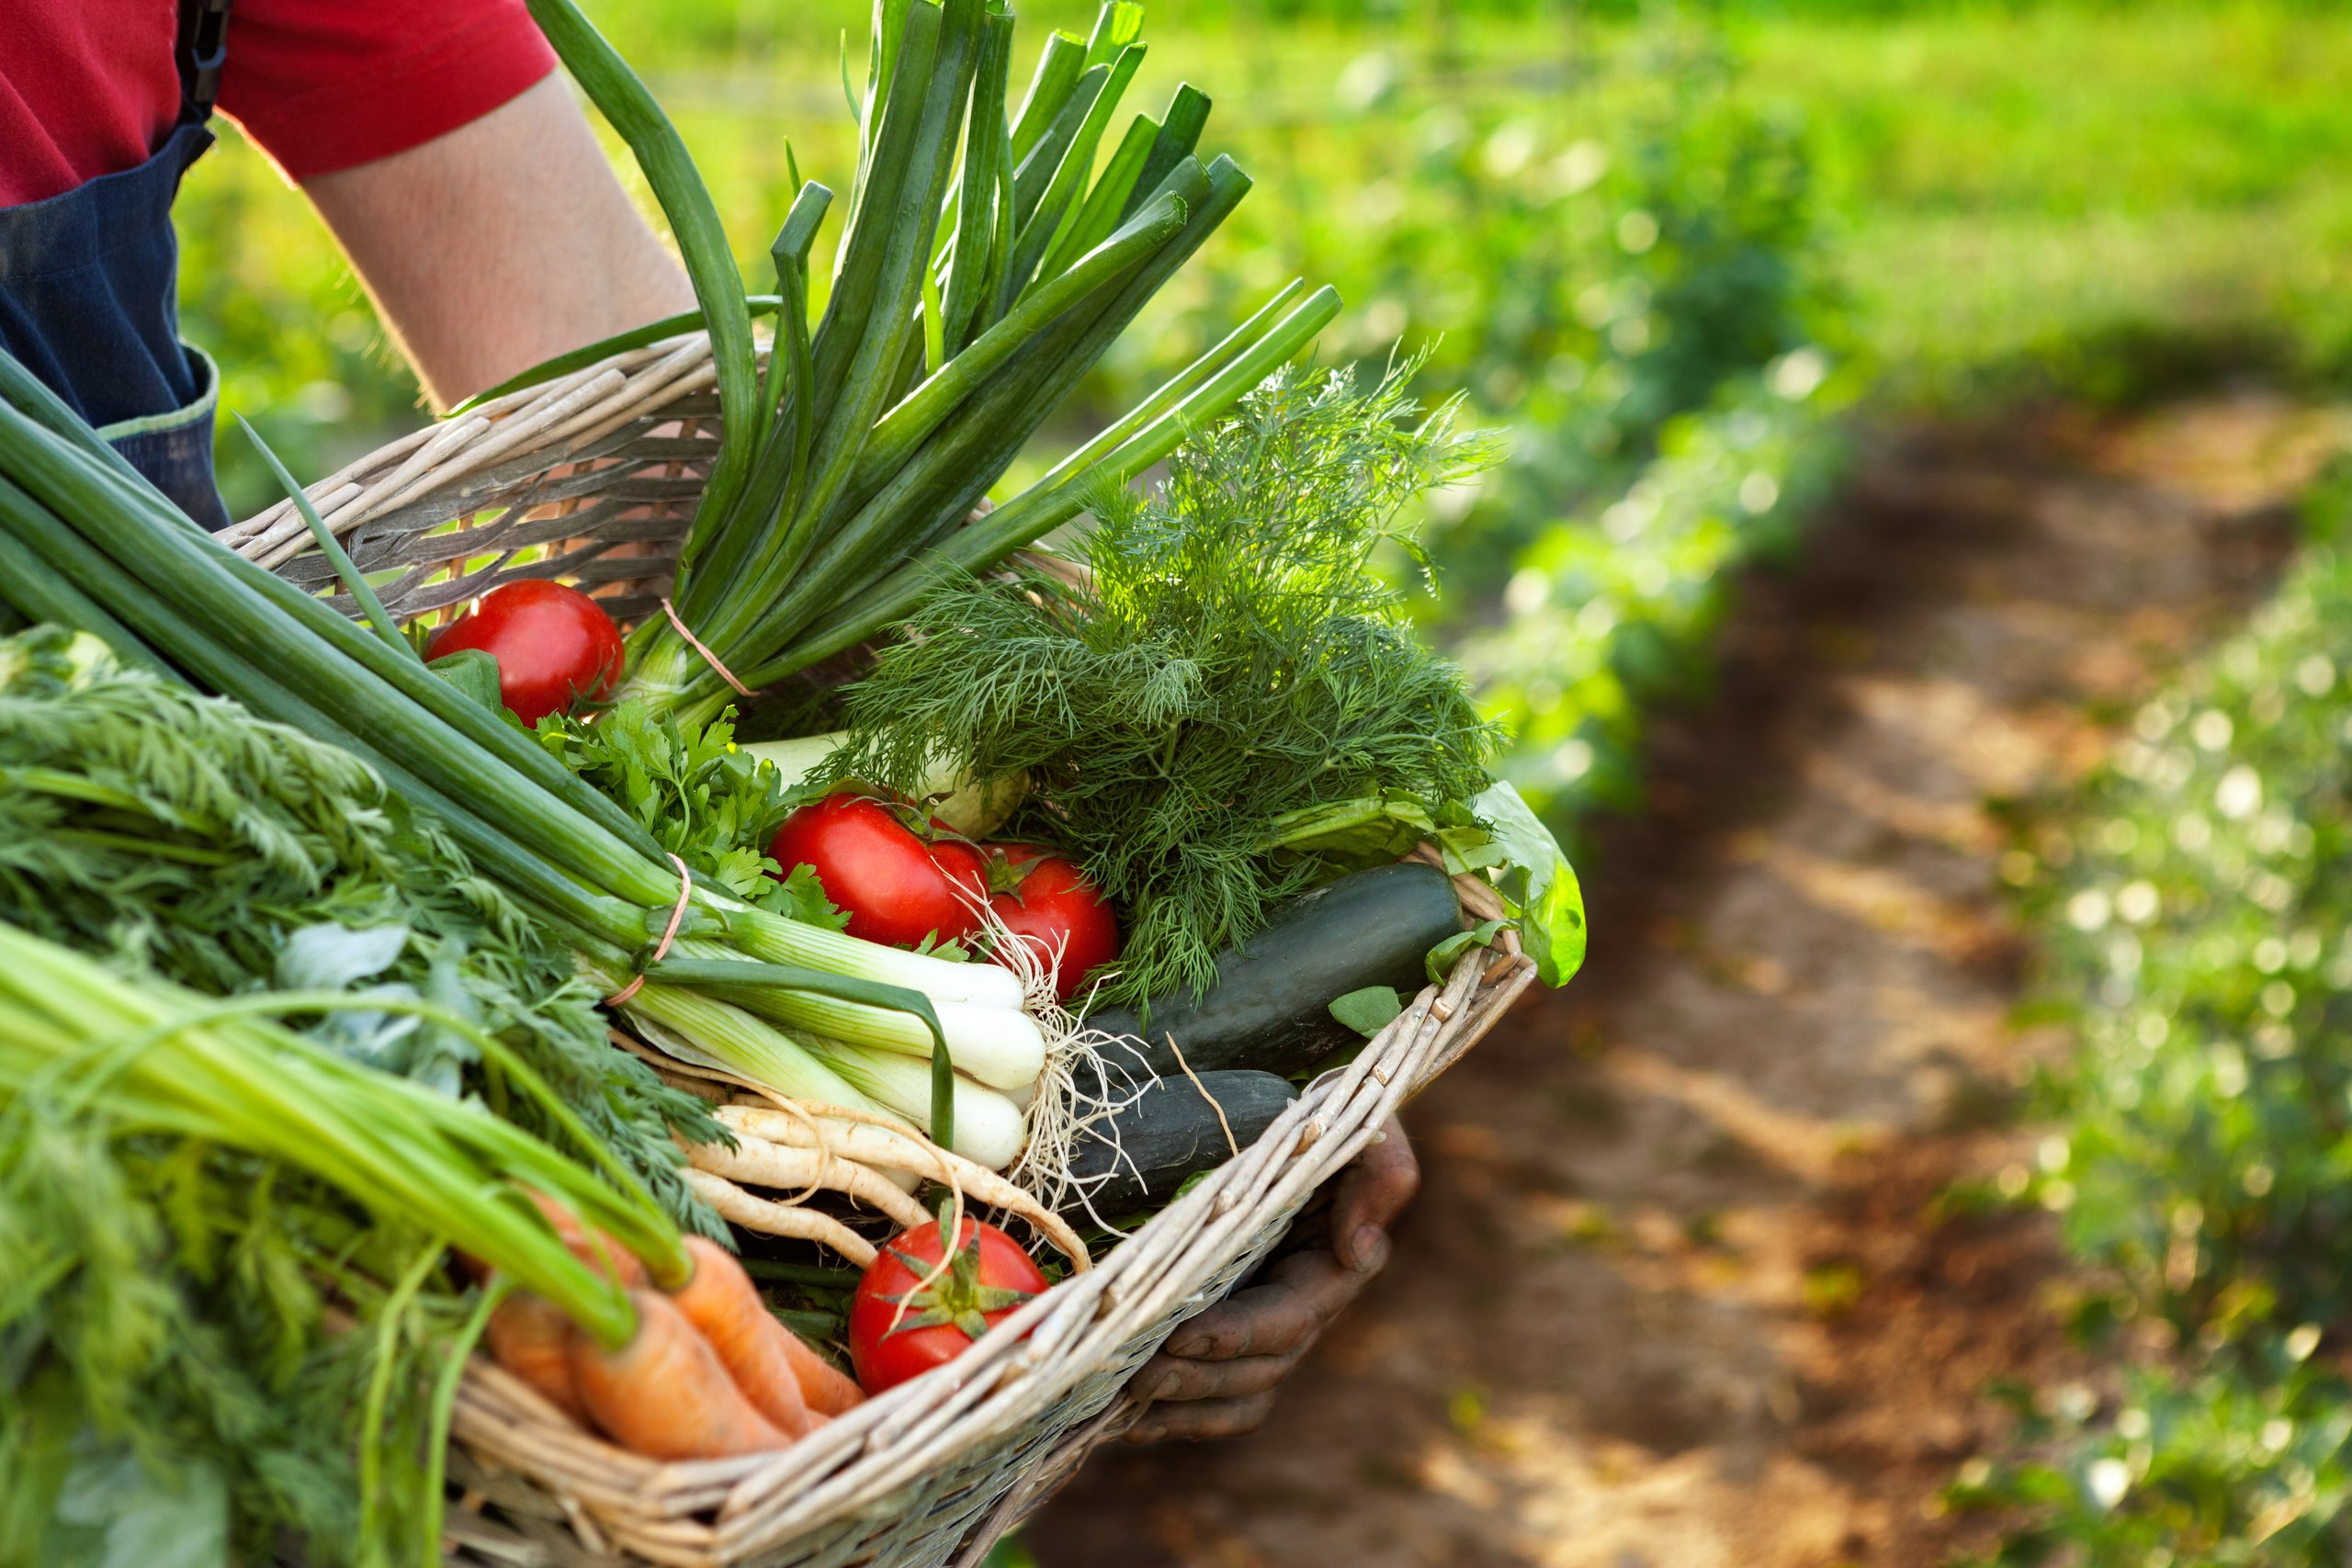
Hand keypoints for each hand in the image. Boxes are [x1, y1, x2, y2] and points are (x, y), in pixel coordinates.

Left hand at [1122, 1115, 1418, 1441]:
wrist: (1280, 1117)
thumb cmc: (1320, 1118)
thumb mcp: (1359, 1125)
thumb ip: (1380, 1174)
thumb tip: (1359, 1249)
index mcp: (1327, 1270)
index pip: (1289, 1320)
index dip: (1238, 1335)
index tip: (1184, 1332)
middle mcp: (1298, 1311)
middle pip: (1258, 1370)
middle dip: (1197, 1377)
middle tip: (1136, 1370)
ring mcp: (1262, 1329)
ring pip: (1235, 1394)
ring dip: (1183, 1406)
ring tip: (1125, 1395)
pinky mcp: (1227, 1337)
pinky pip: (1213, 1403)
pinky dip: (1174, 1419)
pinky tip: (1127, 1419)